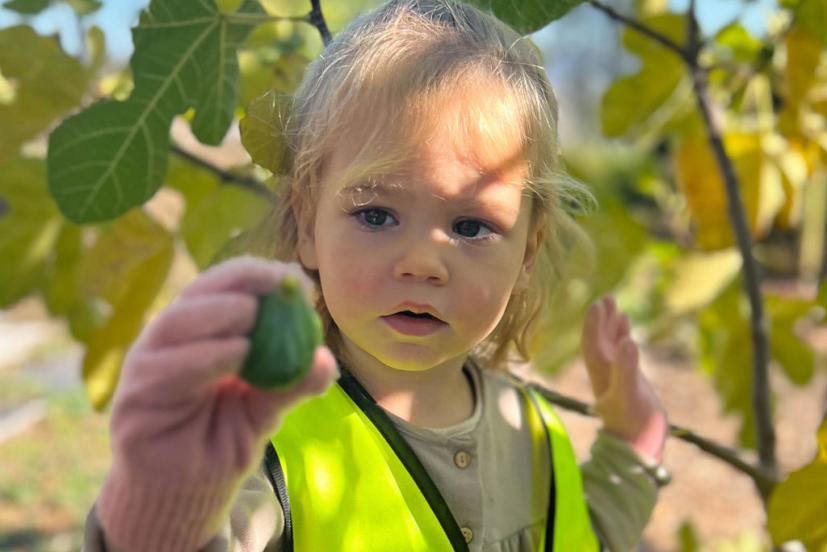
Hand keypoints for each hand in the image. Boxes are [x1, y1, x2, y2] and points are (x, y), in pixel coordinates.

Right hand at [97, 256, 337, 550]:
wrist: (185, 497)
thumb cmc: (221, 442)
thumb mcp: (265, 410)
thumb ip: (291, 385)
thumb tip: (327, 360)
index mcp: (197, 332)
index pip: (221, 288)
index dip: (255, 275)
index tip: (293, 277)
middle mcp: (167, 342)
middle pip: (197, 295)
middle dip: (239, 283)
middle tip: (276, 285)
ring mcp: (145, 367)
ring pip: (176, 324)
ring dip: (219, 313)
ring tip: (254, 315)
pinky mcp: (133, 400)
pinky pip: (167, 370)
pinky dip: (205, 356)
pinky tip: (237, 353)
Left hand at [581, 296, 666, 463]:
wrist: (638, 448)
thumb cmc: (633, 424)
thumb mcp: (629, 394)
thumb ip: (626, 369)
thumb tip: (627, 341)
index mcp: (600, 372)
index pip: (593, 342)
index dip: (595, 323)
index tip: (599, 304)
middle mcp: (604, 373)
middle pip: (599, 340)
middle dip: (602, 320)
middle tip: (607, 298)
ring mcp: (615, 377)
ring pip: (610, 347)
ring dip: (612, 328)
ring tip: (617, 308)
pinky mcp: (628, 384)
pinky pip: (622, 357)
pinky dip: (624, 342)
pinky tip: (628, 335)